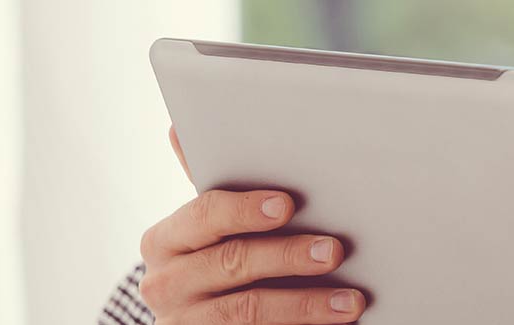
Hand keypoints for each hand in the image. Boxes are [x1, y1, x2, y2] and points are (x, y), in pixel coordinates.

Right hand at [138, 127, 365, 323]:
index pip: (204, 215)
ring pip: (248, 311)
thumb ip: (211, 187)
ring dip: (305, 304)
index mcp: (165, 240)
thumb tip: (178, 128)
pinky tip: (333, 323)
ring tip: (349, 300)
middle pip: (232, 263)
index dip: (246, 209)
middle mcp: (164, 283)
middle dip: (287, 256)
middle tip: (334, 250)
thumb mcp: (211, 229)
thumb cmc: (218, 263)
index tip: (288, 205)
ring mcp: (184, 323)